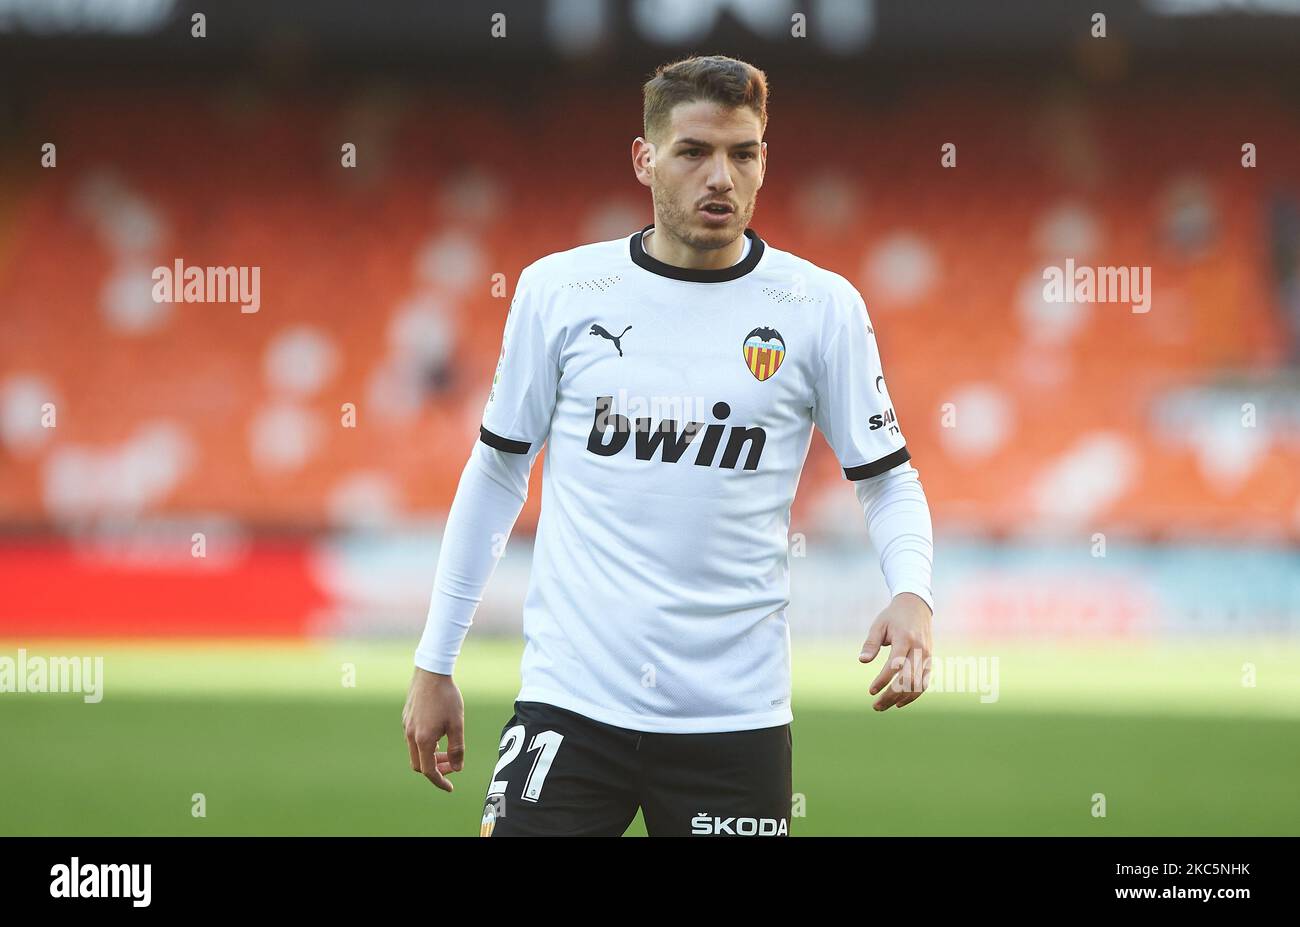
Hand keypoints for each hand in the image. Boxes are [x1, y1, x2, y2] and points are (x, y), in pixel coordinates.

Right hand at [402, 667, 465, 791]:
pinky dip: (426, 744)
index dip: (440, 781)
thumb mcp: (457, 724)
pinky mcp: (406, 717)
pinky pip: (413, 738)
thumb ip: (457, 748)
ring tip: (448, 750)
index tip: (450, 787)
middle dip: (436, 769)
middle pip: (419, 764)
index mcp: (423, 740)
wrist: (431, 671)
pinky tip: (439, 734)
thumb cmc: (446, 697)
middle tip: (452, 765)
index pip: (429, 770)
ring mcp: (406, 726)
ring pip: (416, 751)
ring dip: (431, 756)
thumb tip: (457, 768)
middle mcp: (410, 735)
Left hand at [858, 592, 932, 711]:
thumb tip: (862, 661)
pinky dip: (913, 695)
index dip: (883, 680)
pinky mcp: (930, 661)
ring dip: (902, 699)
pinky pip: (924, 683)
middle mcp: (919, 649)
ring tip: (884, 706)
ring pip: (918, 685)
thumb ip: (871, 643)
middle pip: (907, 679)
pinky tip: (899, 703)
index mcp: (905, 639)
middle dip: (891, 695)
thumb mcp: (878, 625)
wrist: (917, 607)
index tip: (871, 691)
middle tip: (875, 706)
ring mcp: (927, 656)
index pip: (895, 665)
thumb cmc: (893, 617)